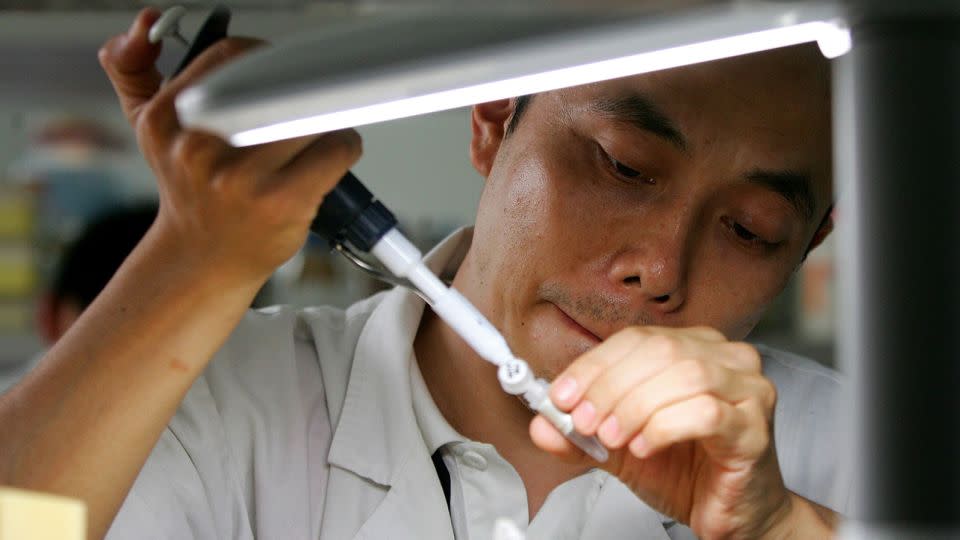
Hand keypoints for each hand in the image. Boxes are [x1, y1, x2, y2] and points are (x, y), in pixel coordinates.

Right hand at [98, 8, 361, 288]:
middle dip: (298, 88)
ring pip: (309, 114)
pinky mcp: (280, 200)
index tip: (278, 72)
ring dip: (325, 118)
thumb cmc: (189, 190)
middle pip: (274, 83)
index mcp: (166, 121)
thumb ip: (134, 71)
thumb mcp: (150, 131)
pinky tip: (332, 155)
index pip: (227, 57)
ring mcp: (240, 177)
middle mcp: (199, 149)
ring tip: (316, 133)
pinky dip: (344, 145)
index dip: (265, 58)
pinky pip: (334, 149)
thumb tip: (141, 25)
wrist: (200, 259)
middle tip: (306, 98)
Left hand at [530, 326, 793, 538]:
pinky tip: (644, 447)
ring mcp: (748, 390)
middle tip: (583, 421)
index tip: (562, 396)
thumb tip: (541, 424)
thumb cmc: (687, 469)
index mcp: (695, 346)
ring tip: (612, 438)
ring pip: (682, 376)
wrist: (734, 513)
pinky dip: (663, 427)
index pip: (636, 339)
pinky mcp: (754, 428)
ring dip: (634, 407)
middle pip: (658, 351)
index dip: (594, 365)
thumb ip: (580, 434)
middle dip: (609, 386)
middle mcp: (728, 358)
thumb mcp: (619, 446)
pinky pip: (705, 413)